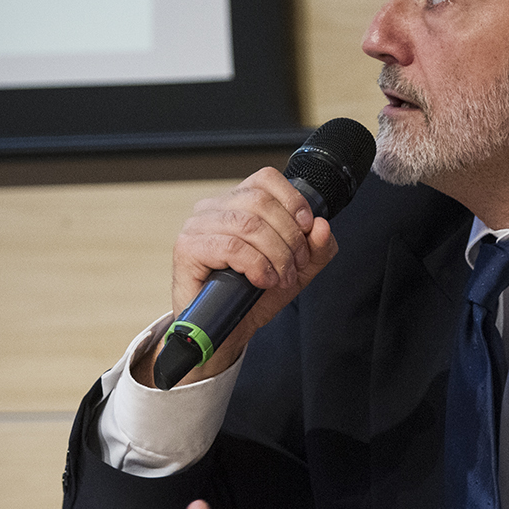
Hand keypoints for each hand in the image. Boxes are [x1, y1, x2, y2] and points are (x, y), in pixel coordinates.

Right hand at [140, 167, 339, 384]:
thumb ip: (316, 249)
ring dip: (276, 254)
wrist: (226, 330)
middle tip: (296, 265)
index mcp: (238, 203)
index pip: (266, 178)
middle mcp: (214, 208)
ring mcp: (197, 226)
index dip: (293, 200)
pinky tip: (262, 280)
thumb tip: (321, 226)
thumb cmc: (253, 295)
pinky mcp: (187, 248)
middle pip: (261, 201)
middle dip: (290, 236)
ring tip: (281, 277)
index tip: (307, 228)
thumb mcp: (297, 271)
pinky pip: (231, 246)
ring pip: (249, 224)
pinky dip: (256, 265)